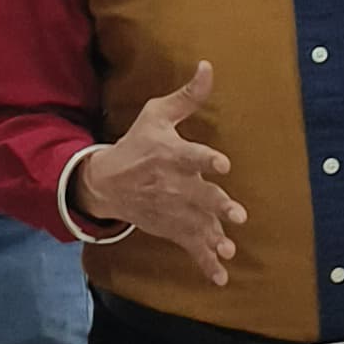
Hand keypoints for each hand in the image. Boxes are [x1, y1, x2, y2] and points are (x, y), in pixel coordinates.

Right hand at [73, 61, 246, 289]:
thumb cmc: (138, 144)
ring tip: (227, 249)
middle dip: (216, 205)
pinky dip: (204, 263)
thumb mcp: (157, 115)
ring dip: (212, 237)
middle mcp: (172, 184)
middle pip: (197, 195)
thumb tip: (209, 66)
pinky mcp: (171, 229)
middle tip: (236, 213)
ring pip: (195, 225)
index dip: (207, 160)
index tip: (223, 164)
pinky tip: (221, 277)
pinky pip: (190, 247)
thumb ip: (187, 97)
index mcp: (170, 154)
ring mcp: (171, 210)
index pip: (191, 156)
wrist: (107, 182)